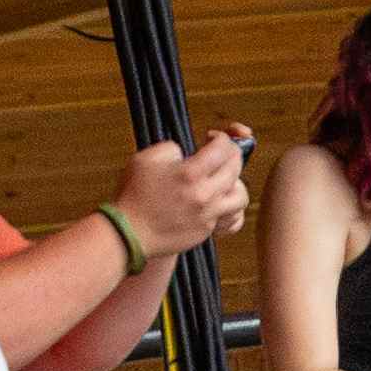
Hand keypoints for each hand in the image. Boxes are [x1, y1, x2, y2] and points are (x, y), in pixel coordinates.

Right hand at [115, 132, 248, 257]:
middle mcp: (204, 194)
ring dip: (236, 183)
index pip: (223, 148)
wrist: (129, 233)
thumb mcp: (145, 159)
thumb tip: (187, 153)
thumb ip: (171, 148)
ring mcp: (208, 215)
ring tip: (223, 179)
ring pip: (241, 196)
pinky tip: (217, 199)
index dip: (221, 138)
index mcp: (189, 173)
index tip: (211, 138)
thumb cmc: (134, 195)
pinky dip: (227, 206)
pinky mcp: (206, 230)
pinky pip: (231, 217)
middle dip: (232, 154)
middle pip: (236, 168)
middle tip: (222, 153)